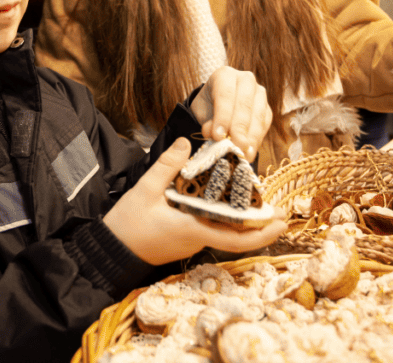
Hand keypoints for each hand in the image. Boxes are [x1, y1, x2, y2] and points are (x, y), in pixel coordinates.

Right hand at [103, 138, 286, 264]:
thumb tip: (185, 141)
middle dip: (261, 228)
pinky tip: (231, 204)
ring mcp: (193, 241)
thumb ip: (166, 166)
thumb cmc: (127, 224)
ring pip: (227, 234)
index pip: (234, 238)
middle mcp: (198, 239)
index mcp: (192, 229)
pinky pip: (214, 230)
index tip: (279, 221)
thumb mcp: (144, 190)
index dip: (260, 233)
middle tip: (281, 212)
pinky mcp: (186, 238)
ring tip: (261, 202)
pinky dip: (228, 221)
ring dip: (246, 223)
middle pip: (237, 238)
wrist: (112, 250)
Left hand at [190, 67, 271, 160]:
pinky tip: (250, 151)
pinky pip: (265, 123)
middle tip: (234, 146)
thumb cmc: (208, 108)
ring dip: (251, 136)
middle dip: (239, 128)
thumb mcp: (202, 113)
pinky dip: (257, 138)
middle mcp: (245, 79)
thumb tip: (216, 135)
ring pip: (258, 114)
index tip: (218, 136)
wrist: (216, 108)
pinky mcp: (267, 108)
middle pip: (244, 104)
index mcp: (224, 75)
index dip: (222, 116)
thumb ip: (207, 122)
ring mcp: (259, 92)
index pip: (225, 94)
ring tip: (243, 153)